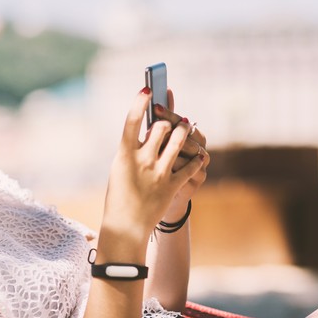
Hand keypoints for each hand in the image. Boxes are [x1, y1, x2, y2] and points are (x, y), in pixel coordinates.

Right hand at [100, 88, 205, 243]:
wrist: (124, 227)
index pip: (132, 120)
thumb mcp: (120, 169)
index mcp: (123, 154)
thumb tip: (153, 129)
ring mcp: (158, 173)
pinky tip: (198, 155)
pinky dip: (196, 159)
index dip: (140, 102)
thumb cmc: (119, 195)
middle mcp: (142, 160)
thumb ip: (133, 149)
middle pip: (161, 128)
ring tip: (187, 127)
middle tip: (172, 119)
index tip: (148, 90)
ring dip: (185, 131)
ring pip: (179, 141)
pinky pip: (191, 165)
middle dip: (168, 121)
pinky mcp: (172, 186)